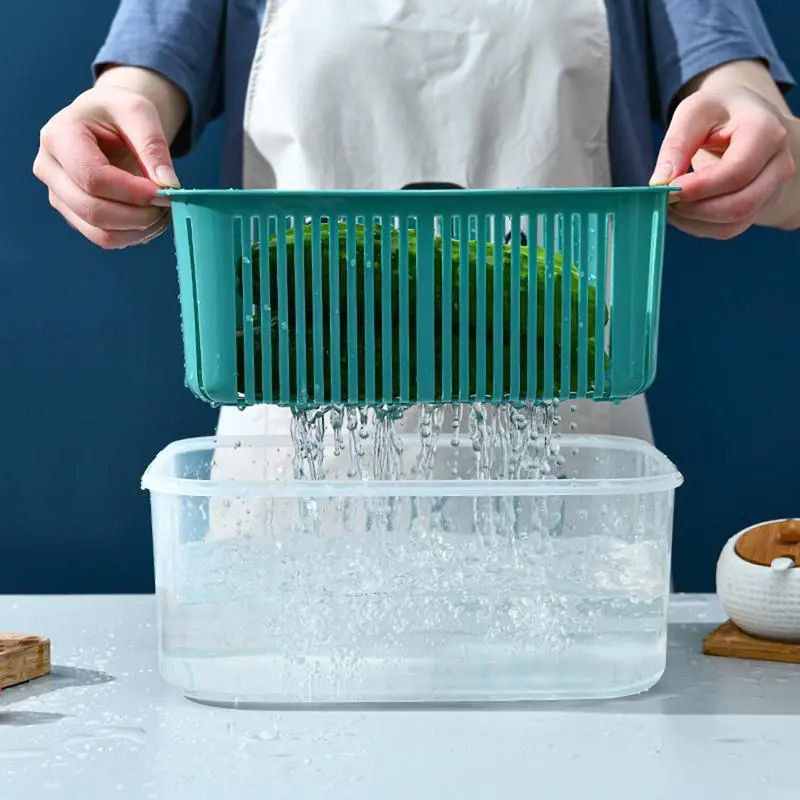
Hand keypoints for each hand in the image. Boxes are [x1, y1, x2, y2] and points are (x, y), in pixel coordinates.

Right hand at [33, 83, 178, 248]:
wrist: (105, 121)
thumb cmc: (119, 113)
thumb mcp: (139, 111)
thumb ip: (153, 145)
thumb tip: (168, 185)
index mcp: (58, 136)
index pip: (93, 178)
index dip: (132, 192)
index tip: (164, 192)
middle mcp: (49, 169)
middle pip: (93, 210)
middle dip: (139, 215)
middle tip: (168, 204)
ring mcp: (59, 196)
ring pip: (99, 233)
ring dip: (139, 230)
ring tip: (163, 211)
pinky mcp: (74, 215)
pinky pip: (105, 239)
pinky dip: (134, 236)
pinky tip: (151, 219)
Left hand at [650, 86, 795, 239]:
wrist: (743, 119)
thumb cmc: (717, 112)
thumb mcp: (693, 112)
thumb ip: (676, 144)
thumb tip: (660, 182)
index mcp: (767, 133)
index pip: (736, 172)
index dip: (699, 187)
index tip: (668, 188)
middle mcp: (778, 164)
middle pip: (739, 204)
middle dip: (695, 209)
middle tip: (665, 200)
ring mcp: (772, 189)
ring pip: (733, 223)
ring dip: (693, 221)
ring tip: (670, 204)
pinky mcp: (758, 207)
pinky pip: (728, 229)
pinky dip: (699, 226)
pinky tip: (682, 211)